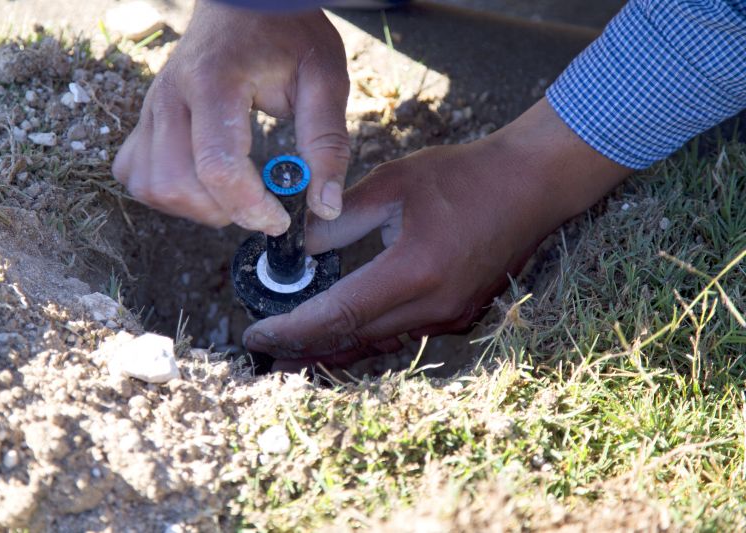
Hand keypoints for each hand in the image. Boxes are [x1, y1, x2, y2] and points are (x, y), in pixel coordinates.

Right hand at [112, 2, 349, 234]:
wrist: (244, 0)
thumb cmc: (288, 35)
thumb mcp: (324, 80)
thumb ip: (326, 142)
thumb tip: (325, 205)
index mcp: (215, 83)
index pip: (218, 168)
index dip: (251, 208)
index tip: (280, 219)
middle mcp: (171, 96)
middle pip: (178, 185)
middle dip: (224, 212)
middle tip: (260, 204)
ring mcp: (151, 108)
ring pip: (153, 187)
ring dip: (195, 208)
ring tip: (233, 194)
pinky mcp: (143, 119)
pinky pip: (136, 175)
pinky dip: (167, 194)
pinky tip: (202, 183)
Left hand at [243, 98, 631, 368]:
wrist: (531, 184)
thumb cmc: (463, 176)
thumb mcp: (393, 184)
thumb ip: (340, 218)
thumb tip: (303, 249)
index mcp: (415, 270)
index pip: (340, 313)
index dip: (293, 329)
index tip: (256, 335)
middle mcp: (434, 305)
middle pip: (355, 339)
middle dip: (304, 348)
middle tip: (264, 354)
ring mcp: (451, 315)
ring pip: (378, 344)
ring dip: (334, 349)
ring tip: (293, 353)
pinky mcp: (459, 314)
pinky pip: (402, 335)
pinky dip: (366, 338)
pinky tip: (344, 334)